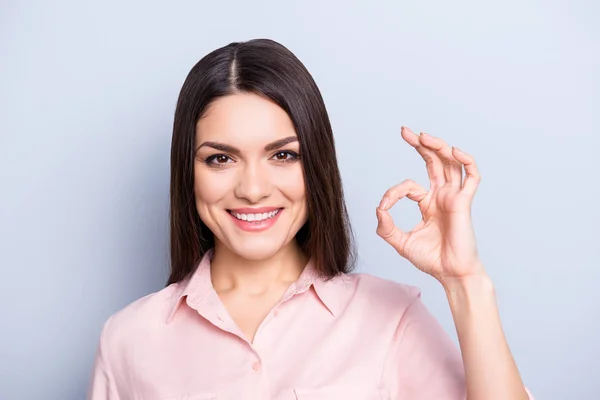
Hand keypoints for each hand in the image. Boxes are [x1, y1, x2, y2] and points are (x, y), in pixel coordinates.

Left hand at [375, 126, 486, 284]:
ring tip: (423, 136)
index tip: (384, 206)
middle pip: (433, 162)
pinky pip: (472, 177)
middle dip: (420, 145)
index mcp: (428, 203)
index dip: (393, 192)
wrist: (450, 274)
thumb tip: (379, 209)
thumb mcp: (401, 243)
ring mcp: (454, 197)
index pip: (409, 186)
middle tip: (404, 131)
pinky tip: (454, 151)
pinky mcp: (464, 202)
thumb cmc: (431, 259)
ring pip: (450, 164)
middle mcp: (441, 196)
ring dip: (438, 147)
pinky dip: (466, 161)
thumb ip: (387, 228)